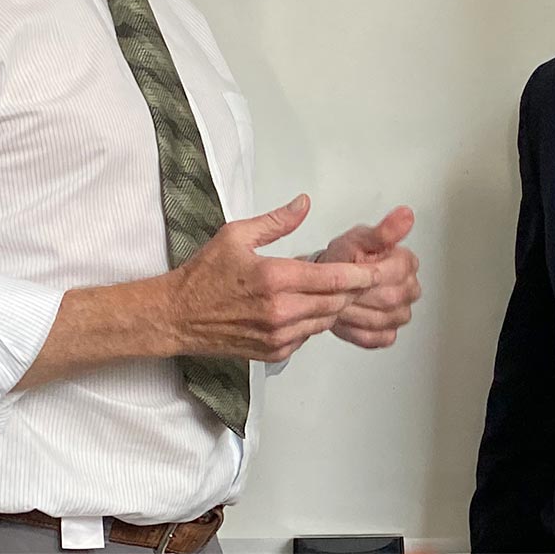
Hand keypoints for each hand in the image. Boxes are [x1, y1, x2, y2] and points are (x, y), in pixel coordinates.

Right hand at [165, 194, 376, 362]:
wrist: (177, 316)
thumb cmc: (204, 274)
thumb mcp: (237, 235)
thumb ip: (276, 221)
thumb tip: (304, 204)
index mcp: (275, 277)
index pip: (334, 278)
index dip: (361, 274)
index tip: (377, 269)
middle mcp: (281, 310)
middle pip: (337, 302)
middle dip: (353, 289)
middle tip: (362, 276)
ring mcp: (278, 336)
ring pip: (326, 320)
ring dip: (335, 305)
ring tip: (335, 289)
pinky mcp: (274, 352)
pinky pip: (309, 335)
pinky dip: (314, 321)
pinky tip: (305, 306)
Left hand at [317, 206, 422, 348]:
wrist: (328, 280)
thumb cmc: (343, 258)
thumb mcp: (358, 239)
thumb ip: (382, 232)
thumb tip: (406, 215)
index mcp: (406, 262)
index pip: (397, 272)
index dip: (371, 274)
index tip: (353, 270)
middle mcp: (410, 288)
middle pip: (391, 298)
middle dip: (362, 294)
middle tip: (342, 288)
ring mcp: (401, 312)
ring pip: (384, 319)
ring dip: (358, 313)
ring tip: (341, 301)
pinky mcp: (389, 332)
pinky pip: (377, 338)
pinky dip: (358, 330)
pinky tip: (347, 318)